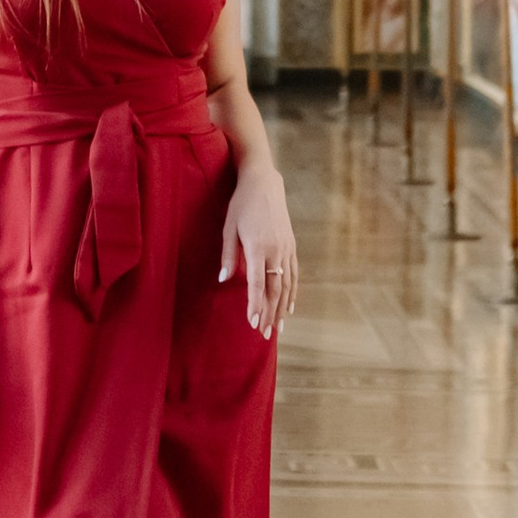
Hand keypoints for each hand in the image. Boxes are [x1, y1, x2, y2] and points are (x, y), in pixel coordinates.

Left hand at [219, 160, 298, 336]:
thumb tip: (224, 280)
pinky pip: (293, 274)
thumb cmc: (241, 204)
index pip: (256, 283)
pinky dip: (292, 292)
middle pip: (274, 289)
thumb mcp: (228, 227)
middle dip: (269, 313)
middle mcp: (275, 250)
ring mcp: (286, 249)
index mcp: (257, 247)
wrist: (264, 183)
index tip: (253, 323)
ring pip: (286, 285)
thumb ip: (228, 255)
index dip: (255, 304)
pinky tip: (290, 306)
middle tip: (264, 334)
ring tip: (278, 327)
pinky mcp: (292, 246)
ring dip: (282, 308)